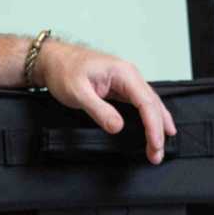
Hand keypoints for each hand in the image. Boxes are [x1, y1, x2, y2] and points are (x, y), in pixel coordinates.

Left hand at [34, 41, 177, 163]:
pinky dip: (151, 117)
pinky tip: (156, 127)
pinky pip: (142, 104)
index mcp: (123, 73)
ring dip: (157, 125)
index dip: (153, 125)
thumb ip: (99, 110)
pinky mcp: (121, 88)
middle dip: (158, 130)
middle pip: (152, 105)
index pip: (146, 102)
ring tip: (160, 147)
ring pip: (151, 104)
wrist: (54, 59)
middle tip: (157, 154)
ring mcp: (127, 81)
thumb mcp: (78, 92)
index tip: (155, 144)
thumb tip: (118, 126)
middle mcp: (130, 75)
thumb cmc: (64, 70)